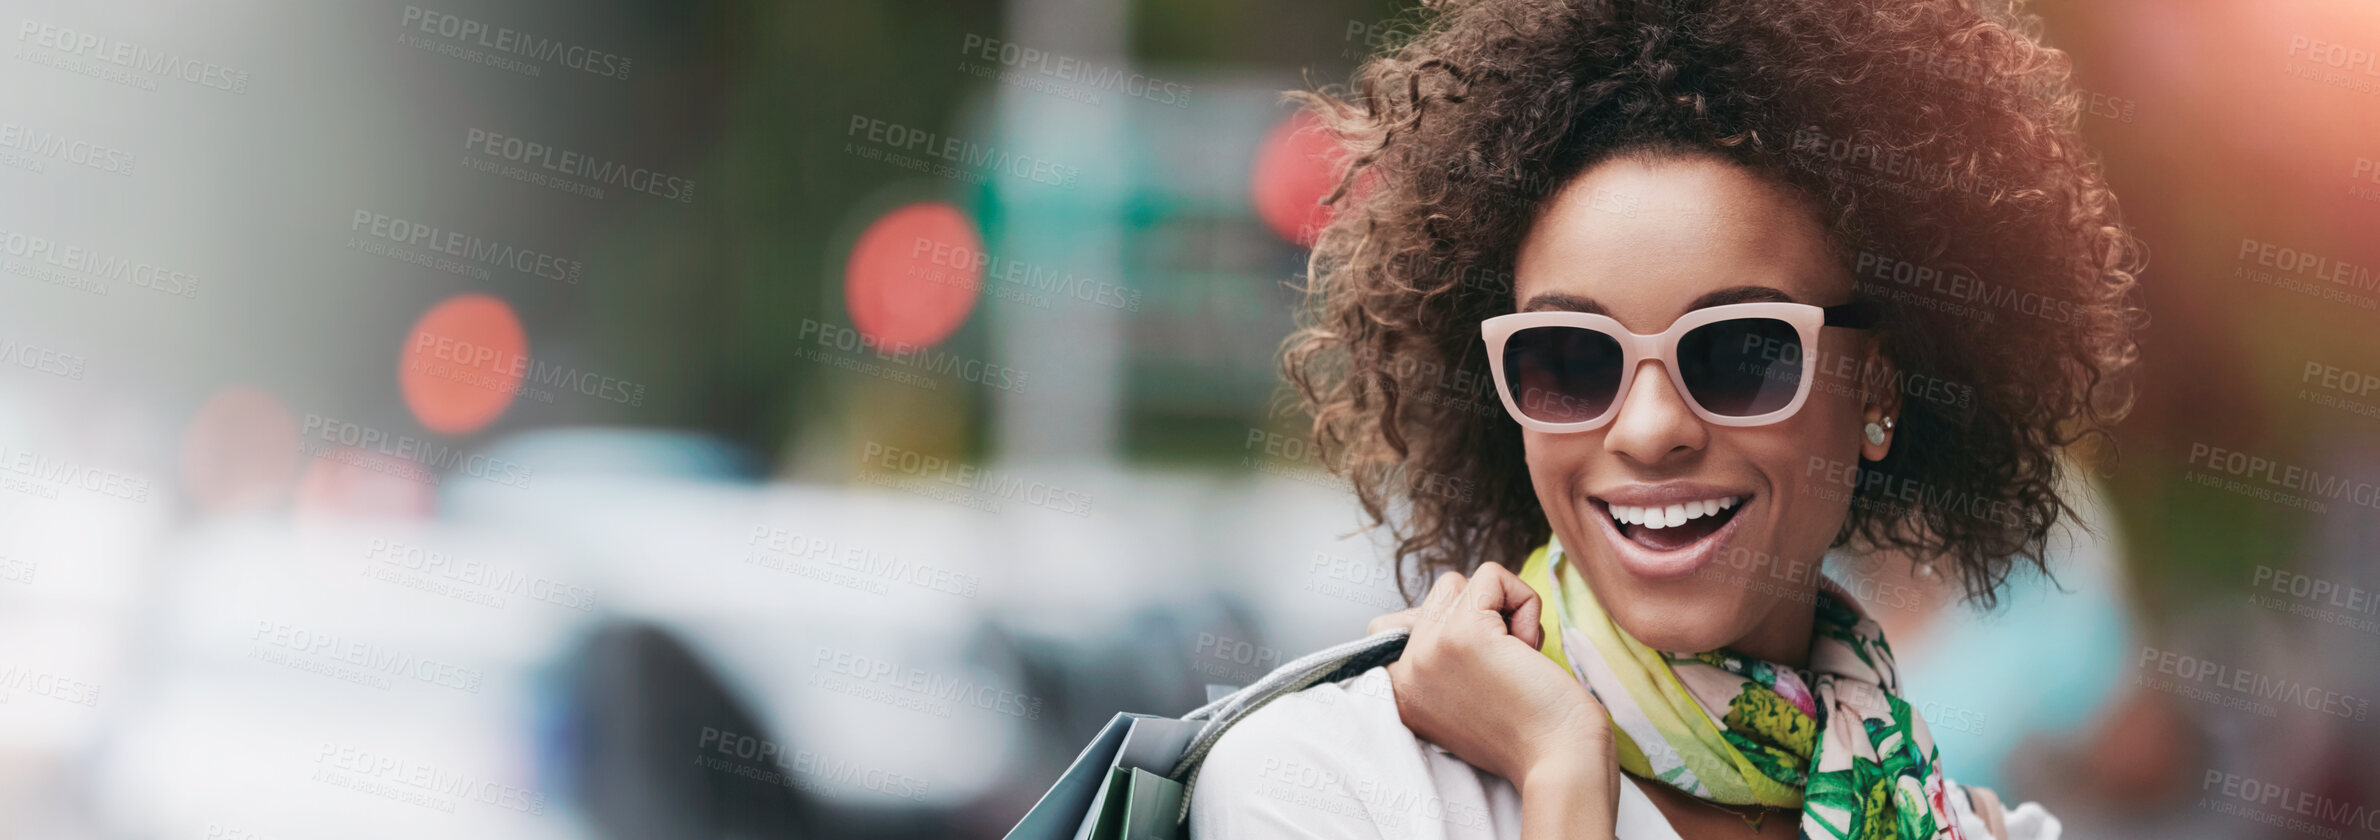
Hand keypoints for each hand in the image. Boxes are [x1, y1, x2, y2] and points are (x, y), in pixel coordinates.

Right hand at [1383, 564, 1615, 797]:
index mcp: (1399, 691)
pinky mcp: (1462, 634)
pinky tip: (1528, 650)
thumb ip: (1437, 653)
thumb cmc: (1528, 731)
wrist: (1560, 761)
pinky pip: (1492, 575)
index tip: (1479, 671)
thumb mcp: (1461, 695)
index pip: (1388, 624)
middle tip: (1505, 668)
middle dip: (1482, 618)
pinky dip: (1524, 602)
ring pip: (1460, 582)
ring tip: (1516, 659)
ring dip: (1502, 609)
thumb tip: (1441, 596)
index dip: (1443, 630)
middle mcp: (1404, 671)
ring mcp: (1427, 651)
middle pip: (1437, 597)